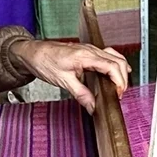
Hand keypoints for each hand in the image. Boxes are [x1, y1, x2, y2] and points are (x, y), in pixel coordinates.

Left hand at [10, 40, 130, 112]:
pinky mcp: (88, 52)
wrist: (33, 52)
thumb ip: (81, 94)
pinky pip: (108, 55)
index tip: (118, 94)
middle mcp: (91, 50)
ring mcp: (90, 49)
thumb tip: (93, 107)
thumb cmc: (45, 62)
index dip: (119, 81)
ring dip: (121, 71)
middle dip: (123, 78)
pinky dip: (115, 65)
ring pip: (115, 57)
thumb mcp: (63, 81)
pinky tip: (114, 73)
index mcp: (86, 56)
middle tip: (118, 94)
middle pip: (118, 61)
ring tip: (118, 86)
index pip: (112, 67)